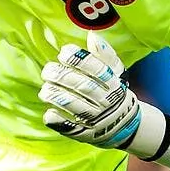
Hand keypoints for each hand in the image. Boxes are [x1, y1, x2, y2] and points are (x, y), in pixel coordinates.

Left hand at [39, 33, 140, 149]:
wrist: (124, 125)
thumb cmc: (114, 92)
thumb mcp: (115, 73)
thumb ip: (104, 55)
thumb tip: (92, 35)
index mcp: (114, 84)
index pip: (97, 70)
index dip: (79, 60)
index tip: (64, 53)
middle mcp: (107, 102)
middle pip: (83, 87)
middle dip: (62, 77)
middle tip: (48, 70)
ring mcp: (97, 119)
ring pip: (76, 107)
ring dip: (57, 97)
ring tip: (45, 90)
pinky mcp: (87, 134)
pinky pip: (71, 128)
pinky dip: (59, 121)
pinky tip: (49, 113)